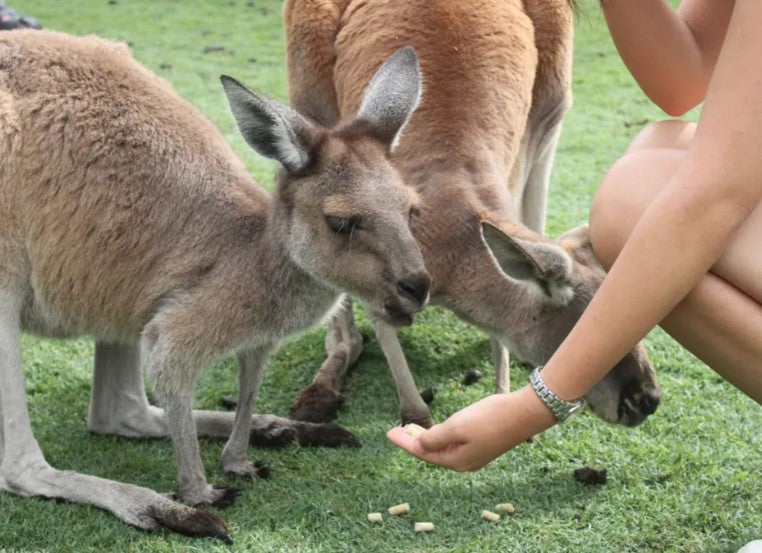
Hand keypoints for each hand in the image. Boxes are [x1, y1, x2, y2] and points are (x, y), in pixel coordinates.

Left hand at [386, 386, 556, 470]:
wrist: (525, 413)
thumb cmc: (490, 419)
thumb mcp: (457, 427)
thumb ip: (434, 438)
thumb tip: (419, 446)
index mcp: (456, 461)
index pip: (422, 453)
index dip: (403, 442)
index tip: (388, 433)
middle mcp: (465, 462)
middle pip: (431, 453)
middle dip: (413, 442)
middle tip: (396, 431)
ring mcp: (475, 455)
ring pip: (443, 448)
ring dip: (427, 439)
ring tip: (411, 430)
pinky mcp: (484, 444)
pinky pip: (454, 444)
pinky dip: (441, 437)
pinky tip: (437, 430)